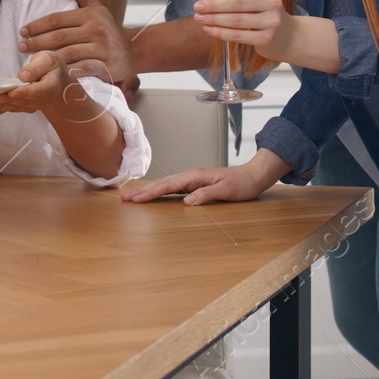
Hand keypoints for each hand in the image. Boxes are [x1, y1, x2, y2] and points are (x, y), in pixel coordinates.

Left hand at [0, 51, 91, 118]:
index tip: (12, 92)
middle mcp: (41, 100)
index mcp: (50, 87)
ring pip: (13, 107)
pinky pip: (7, 110)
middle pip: (22, 102)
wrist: (56, 78)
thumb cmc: (50, 66)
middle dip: (5, 101)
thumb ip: (35, 68)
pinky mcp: (21, 107)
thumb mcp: (47, 60)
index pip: (37, 92)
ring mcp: (31, 106)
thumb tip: (23, 76)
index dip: (24, 93)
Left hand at [19, 0, 136, 85]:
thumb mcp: (98, 8)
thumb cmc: (109, 29)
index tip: (23, 31)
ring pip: (67, 54)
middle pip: (59, 37)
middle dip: (37, 42)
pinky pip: (81, 69)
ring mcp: (101, 49)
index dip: (38, 25)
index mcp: (90, 15)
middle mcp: (96, 30)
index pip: (58, 19)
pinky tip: (52, 75)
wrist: (134, 51)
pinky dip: (66, 72)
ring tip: (31, 62)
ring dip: (47, 59)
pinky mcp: (106, 66)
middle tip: (21, 46)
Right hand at [121, 149, 290, 204]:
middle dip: (143, 192)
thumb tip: (186, 201)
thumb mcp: (226, 191)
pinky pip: (174, 188)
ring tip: (134, 197)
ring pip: (166, 186)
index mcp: (195, 176)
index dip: (151, 193)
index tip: (136, 199)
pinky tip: (155, 195)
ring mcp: (192, 180)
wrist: (253, 176)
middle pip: (162, 184)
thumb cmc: (241, 184)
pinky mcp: (196, 185)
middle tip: (125, 199)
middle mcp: (191, 176)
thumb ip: (206, 195)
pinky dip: (161, 191)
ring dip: (150, 191)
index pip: (168, 186)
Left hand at [192, 0, 293, 59]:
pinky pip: (237, 36)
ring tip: (199, 18)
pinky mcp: (265, 38)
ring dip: (213, 20)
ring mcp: (271, 22)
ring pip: (235, 21)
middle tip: (197, 5)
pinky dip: (220, 32)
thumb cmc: (266, 14)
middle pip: (238, 3)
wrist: (287, 37)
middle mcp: (273, 3)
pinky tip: (208, 29)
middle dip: (214, 5)